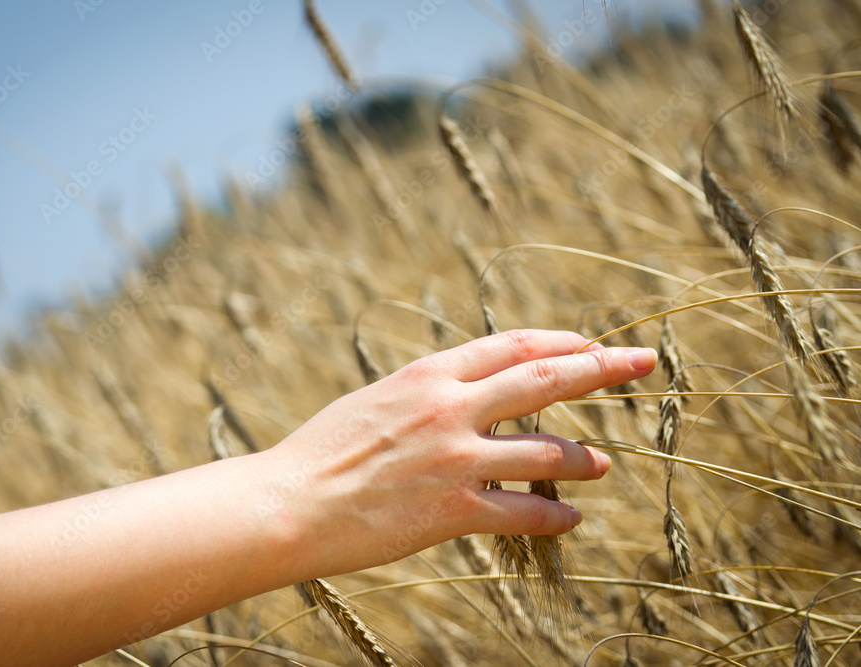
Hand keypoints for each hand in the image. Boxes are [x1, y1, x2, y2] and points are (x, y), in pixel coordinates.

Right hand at [255, 329, 657, 578]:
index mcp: (428, 375)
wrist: (288, 503)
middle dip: (602, 367)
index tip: (590, 343)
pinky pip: (524, 511)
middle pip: (546, 378)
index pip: (511, 346)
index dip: (559, 342)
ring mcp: (455, 459)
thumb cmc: (322, 452)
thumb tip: (464, 395)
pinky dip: (554, 515)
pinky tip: (568, 517)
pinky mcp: (453, 510)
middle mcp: (450, 407)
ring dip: (583, 457)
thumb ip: (425, 395)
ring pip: (547, 449)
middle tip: (642, 362)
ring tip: (602, 464)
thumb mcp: (375, 402)